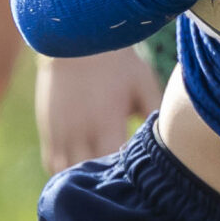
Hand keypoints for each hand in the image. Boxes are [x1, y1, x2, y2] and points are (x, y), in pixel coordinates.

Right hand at [36, 48, 160, 171]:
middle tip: (124, 182)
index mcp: (105, 122)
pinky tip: (83, 169)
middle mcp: (79, 132)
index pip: (114, 165)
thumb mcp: (142, 83)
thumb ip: (154, 112)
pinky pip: (52, 163)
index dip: (128, 176)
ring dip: (84, 180)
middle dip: (107, 182)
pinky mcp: (48, 130)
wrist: (75, 38)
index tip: (142, 175)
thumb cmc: (117, 62)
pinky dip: (66, 171)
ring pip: (68, 173)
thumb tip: (171, 138)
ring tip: (102, 180)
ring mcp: (61, 133)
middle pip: (91, 174)